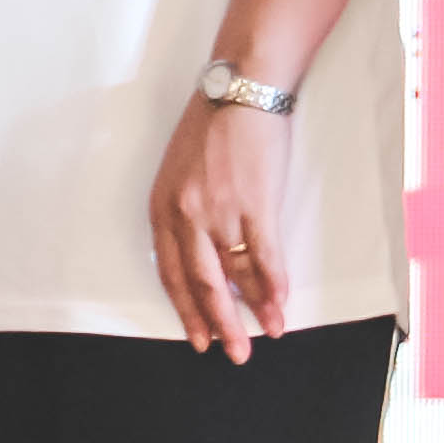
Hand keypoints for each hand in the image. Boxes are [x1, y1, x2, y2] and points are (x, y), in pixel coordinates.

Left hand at [147, 96, 296, 357]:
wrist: (242, 89)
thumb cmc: (213, 127)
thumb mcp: (181, 172)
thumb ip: (185, 213)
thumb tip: (205, 256)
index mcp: (163, 207)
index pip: (171, 273)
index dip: (186, 309)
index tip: (197, 337)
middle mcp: (186, 214)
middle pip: (202, 283)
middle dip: (217, 323)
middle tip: (231, 353)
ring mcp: (220, 210)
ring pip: (236, 276)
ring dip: (253, 310)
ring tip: (264, 335)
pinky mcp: (255, 203)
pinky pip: (264, 256)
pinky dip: (274, 285)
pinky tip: (280, 306)